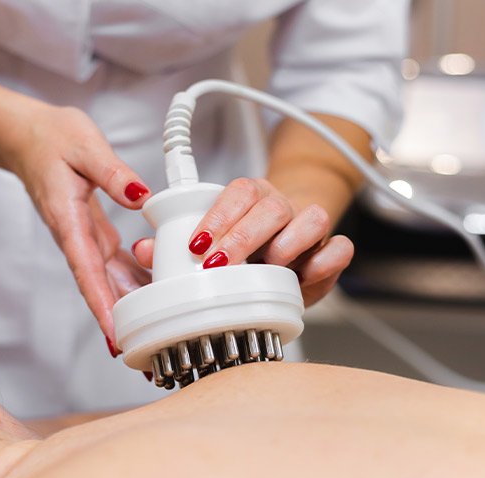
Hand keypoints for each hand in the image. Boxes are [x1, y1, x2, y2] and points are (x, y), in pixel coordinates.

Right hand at [2, 103, 151, 351]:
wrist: (27, 136)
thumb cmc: (50, 139)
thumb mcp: (84, 145)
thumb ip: (113, 173)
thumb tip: (141, 196)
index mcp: (68, 221)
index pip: (87, 272)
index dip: (102, 305)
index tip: (115, 334)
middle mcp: (75, 238)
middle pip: (100, 289)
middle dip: (119, 323)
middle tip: (143, 352)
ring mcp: (84, 239)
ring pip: (109, 282)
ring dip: (129, 309)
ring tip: (155, 333)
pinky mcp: (93, 234)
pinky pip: (115, 266)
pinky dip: (133, 282)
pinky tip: (154, 294)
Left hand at [131, 177, 353, 306]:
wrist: (290, 249)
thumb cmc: (246, 250)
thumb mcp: (213, 249)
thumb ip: (177, 249)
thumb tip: (143, 250)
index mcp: (251, 198)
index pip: (237, 192)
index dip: (217, 217)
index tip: (196, 246)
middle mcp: (281, 206)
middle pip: (270, 206)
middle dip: (243, 238)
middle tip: (220, 266)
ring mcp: (310, 226)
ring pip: (311, 218)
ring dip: (287, 245)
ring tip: (268, 268)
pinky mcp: (332, 249)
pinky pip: (341, 246)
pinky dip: (327, 261)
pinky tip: (305, 276)